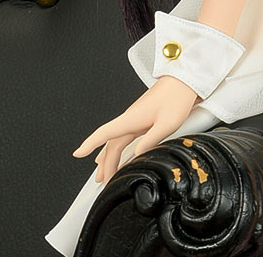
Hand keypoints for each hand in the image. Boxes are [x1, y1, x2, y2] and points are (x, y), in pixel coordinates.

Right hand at [72, 75, 198, 182]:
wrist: (185, 80)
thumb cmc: (177, 98)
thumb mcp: (167, 123)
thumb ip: (151, 140)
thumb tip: (136, 155)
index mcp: (132, 118)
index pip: (105, 133)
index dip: (90, 144)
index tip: (77, 153)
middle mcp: (130, 118)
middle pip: (111, 143)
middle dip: (104, 164)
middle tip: (102, 182)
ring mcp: (136, 118)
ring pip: (116, 140)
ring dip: (109, 157)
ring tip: (103, 173)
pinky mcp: (143, 118)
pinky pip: (125, 136)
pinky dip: (117, 147)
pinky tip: (118, 152)